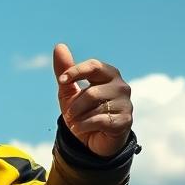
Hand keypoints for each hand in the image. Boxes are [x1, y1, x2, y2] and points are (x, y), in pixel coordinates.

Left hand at [54, 43, 132, 157]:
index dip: (76, 71)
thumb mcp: (68, 90)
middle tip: (69, 113)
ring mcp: (125, 104)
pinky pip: (100, 120)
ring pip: (95, 107)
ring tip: (76, 121)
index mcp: (108, 74)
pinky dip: (83, 125)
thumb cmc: (82, 110)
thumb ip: (64, 69)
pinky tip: (79, 127)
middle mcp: (121, 86)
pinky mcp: (125, 120)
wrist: (92, 138)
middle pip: (91, 92)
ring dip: (78, 116)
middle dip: (75, 105)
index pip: (94, 66)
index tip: (61, 80)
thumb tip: (59, 46)